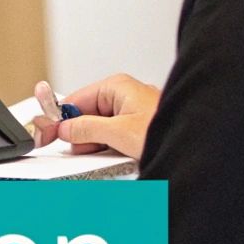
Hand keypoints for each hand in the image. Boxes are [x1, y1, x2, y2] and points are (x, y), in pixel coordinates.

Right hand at [31, 74, 159, 160]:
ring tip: (113, 154)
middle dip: (82, 136)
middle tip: (86, 149)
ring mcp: (131, 112)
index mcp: (116, 86)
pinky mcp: (137, 129)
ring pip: (99, 130)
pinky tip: (118, 156)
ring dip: (98, 145)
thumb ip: (87, 129)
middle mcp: (123, 95)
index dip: (59, 118)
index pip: (75, 99)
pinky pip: (113, 138)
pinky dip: (110, 149)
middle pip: (85, 116)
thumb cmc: (170, 129)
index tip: (46, 133)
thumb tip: (65, 128)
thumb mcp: (119, 132)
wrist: (198, 143)